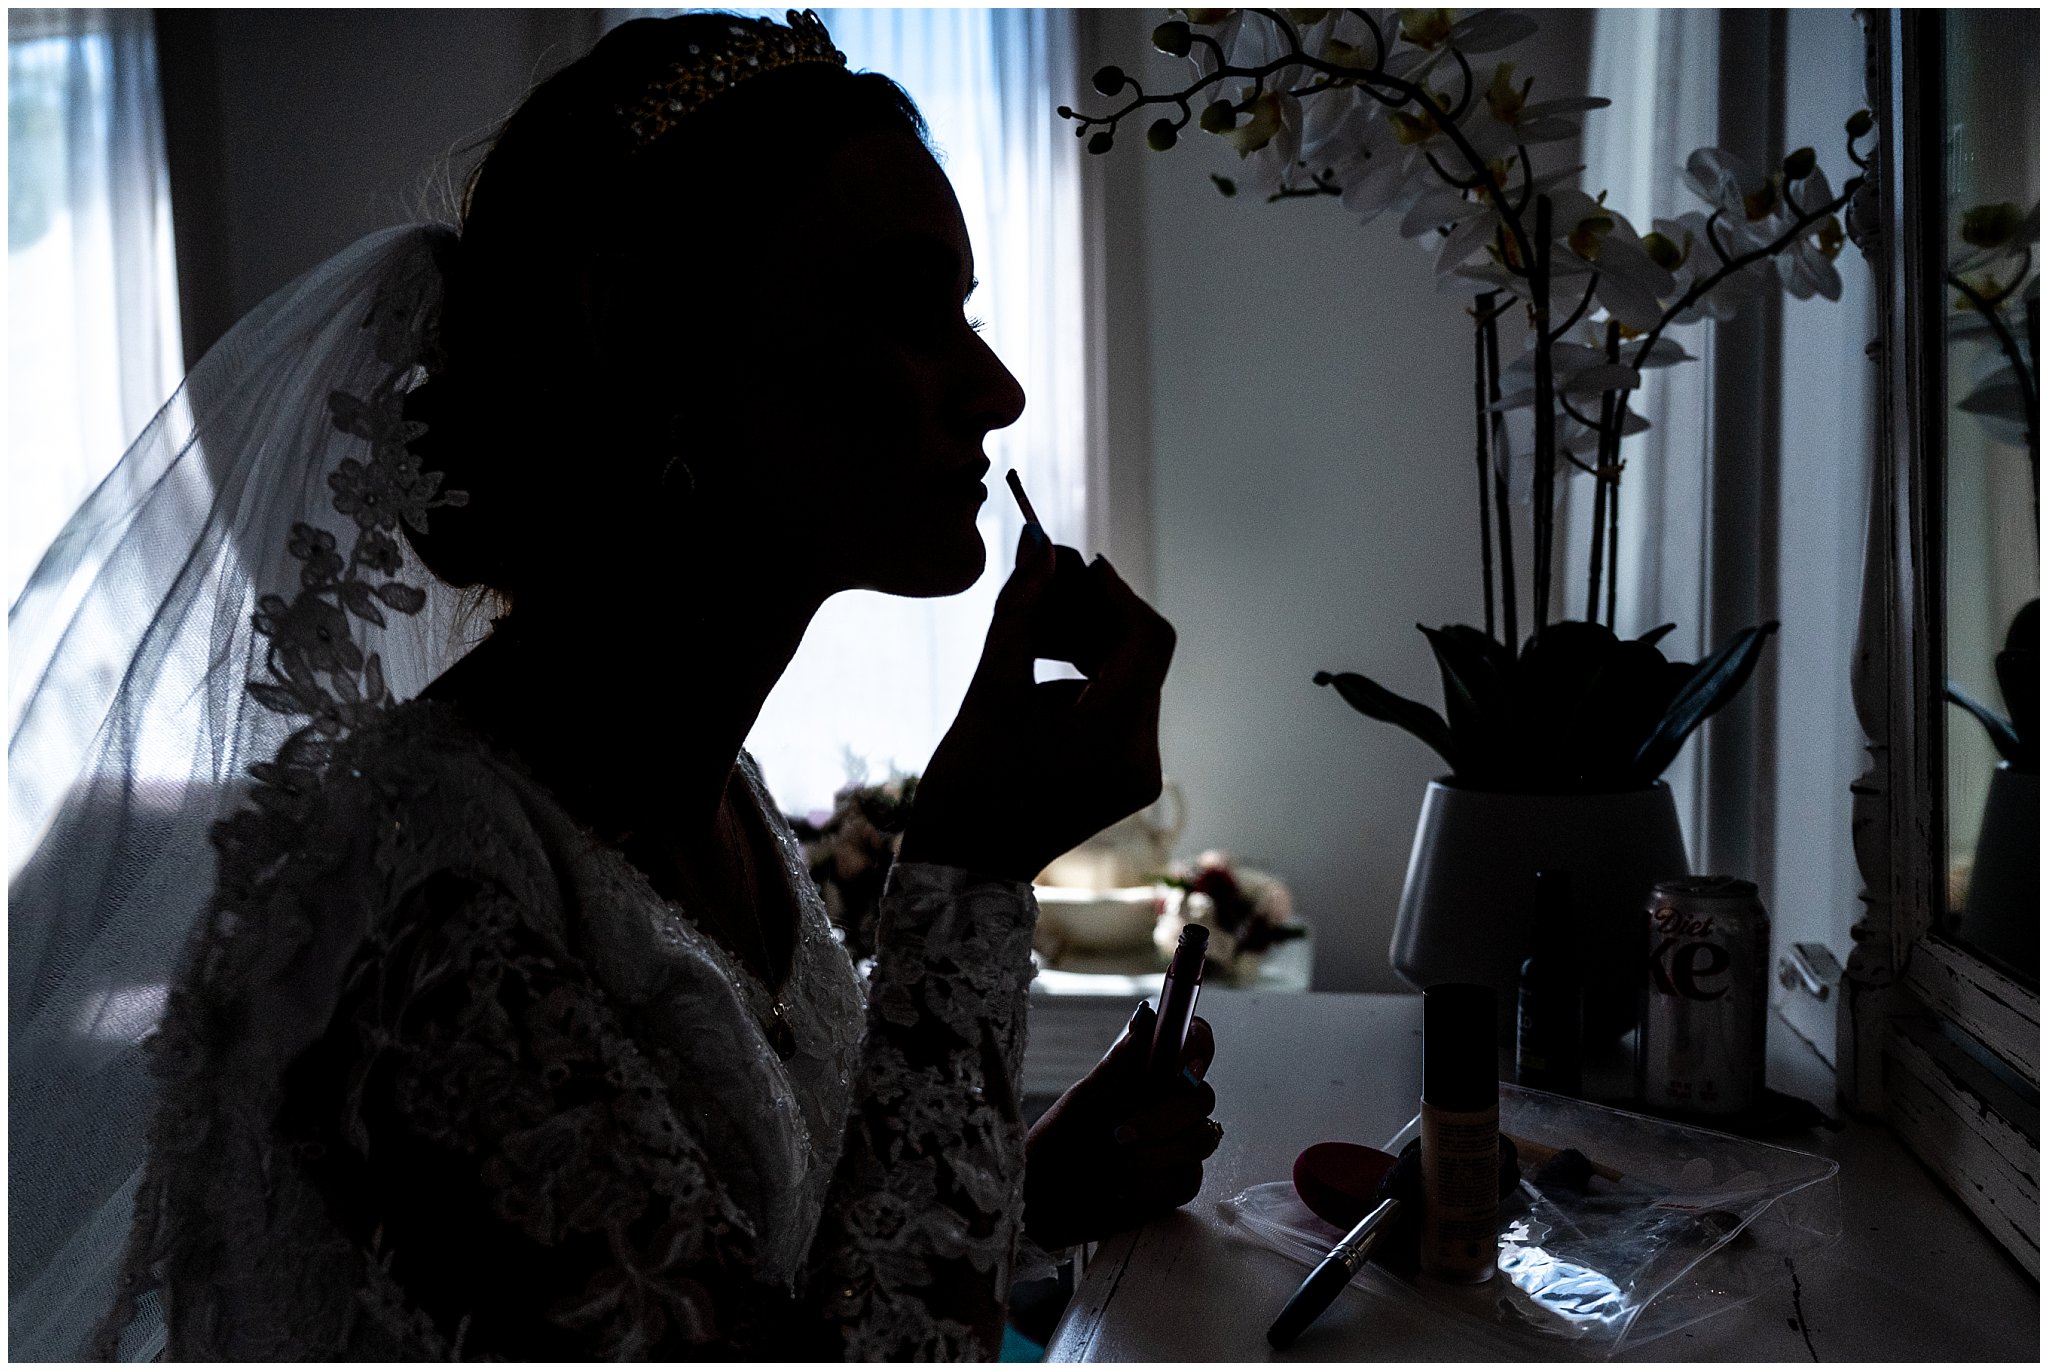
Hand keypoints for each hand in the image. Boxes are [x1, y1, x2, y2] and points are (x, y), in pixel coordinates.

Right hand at [899, 525, 1175, 881]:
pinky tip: (1036, 669)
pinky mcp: (1124, 778)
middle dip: (1092, 614)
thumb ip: (1020, 614)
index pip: (1145, 637)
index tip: (1071, 562)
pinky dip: (1084, 679)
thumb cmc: (967, 788)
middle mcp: (1142, 756)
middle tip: (1041, 583)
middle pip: (1139, 656)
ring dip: (1084, 645)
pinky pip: (1118, 708)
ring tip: (1026, 632)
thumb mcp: (988, 692)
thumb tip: (1040, 548)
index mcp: (1115, 737)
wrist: (962, 871)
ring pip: (1128, 679)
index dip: (1113, 591)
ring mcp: (1138, 771)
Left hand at [1022, 1003, 1221, 1250]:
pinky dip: (1150, 1184)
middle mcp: (1169, 1104)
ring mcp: (1177, 1145)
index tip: (1186, 1065)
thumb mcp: (1083, 1100)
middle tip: (1119, 1132)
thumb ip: (1121, 1063)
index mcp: (1148, 1074)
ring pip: (1200, 1140)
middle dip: (1164, 1117)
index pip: (1192, 1044)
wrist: (1040, 1200)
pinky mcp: (1176, 1184)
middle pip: (1203, 1097)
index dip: (1200, 1045)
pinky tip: (1119, 1188)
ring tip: (1112, 1162)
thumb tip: (1146, 1016)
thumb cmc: (1056, 1142)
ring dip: (1154, 1154)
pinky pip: (1186, 1180)